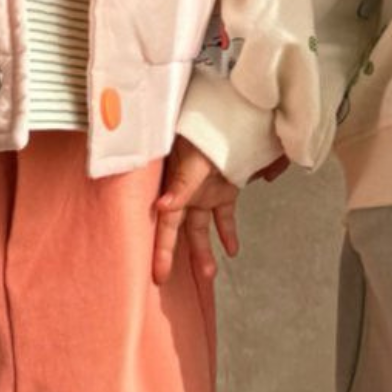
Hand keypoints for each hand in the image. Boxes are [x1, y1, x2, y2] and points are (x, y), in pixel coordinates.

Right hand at [153, 135, 240, 285]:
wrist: (231, 113)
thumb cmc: (204, 130)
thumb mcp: (193, 158)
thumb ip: (181, 184)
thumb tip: (162, 207)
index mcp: (173, 187)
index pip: (165, 225)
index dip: (161, 250)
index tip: (158, 274)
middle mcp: (185, 194)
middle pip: (178, 232)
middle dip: (172, 256)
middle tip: (165, 279)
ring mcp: (204, 193)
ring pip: (201, 229)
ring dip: (205, 251)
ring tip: (209, 275)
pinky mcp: (223, 191)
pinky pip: (224, 217)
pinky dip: (228, 233)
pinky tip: (233, 251)